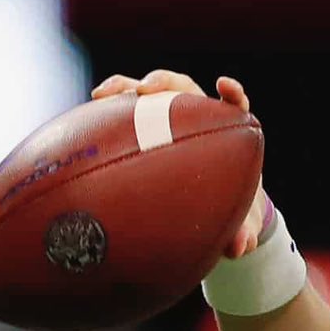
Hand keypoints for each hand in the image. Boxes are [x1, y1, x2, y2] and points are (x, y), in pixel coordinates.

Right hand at [92, 69, 267, 256]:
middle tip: (144, 90)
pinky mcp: (145, 129)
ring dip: (126, 87)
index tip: (225, 86)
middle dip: (163, 82)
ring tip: (103, 95)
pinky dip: (108, 112)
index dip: (232, 93)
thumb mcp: (238, 226)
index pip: (234, 104)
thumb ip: (242, 235)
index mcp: (227, 134)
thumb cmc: (231, 213)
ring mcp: (169, 120)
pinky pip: (125, 115)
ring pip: (148, 95)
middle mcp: (197, 119)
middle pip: (183, 88)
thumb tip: (239, 248)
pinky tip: (86, 116)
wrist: (213, 213)